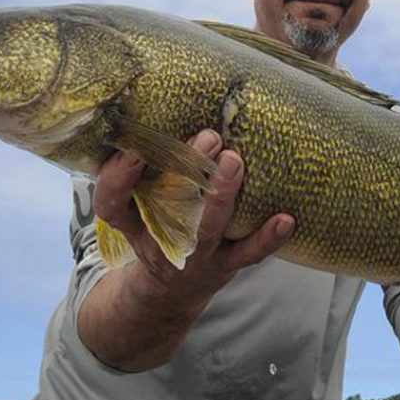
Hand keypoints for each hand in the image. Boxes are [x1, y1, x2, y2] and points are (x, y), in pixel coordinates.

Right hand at [78, 129, 294, 369]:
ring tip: (235, 160)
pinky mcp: (226, 266)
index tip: (132, 150)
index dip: (118, 179)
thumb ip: (145, 171)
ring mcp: (196, 256)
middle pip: (169, 209)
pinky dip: (268, 237)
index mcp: (134, 222)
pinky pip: (249, 254)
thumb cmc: (158, 230)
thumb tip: (165, 106)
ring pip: (208, 228)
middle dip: (186, 172)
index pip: (112, 203)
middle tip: (208, 137)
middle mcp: (162, 240)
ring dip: (223, 195)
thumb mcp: (137, 208)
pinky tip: (286, 219)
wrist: (171, 293)